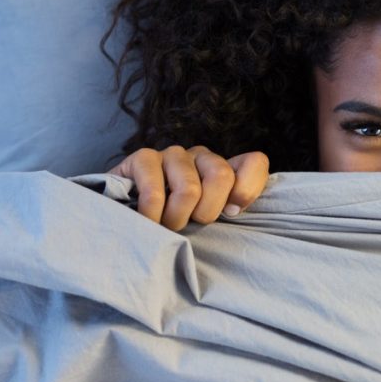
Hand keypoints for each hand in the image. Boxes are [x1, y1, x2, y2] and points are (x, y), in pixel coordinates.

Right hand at [107, 145, 269, 230]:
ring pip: (189, 189)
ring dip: (176, 219)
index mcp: (224, 168)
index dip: (247, 190)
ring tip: (166, 226)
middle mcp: (201, 156)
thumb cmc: (175, 225)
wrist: (125, 220)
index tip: (231, 214)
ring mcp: (172, 154)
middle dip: (207, 212)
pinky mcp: (142, 158)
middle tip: (191, 225)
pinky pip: (154, 192)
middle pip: (221, 176)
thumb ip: (229, 212)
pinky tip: (147, 221)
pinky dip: (152, 216)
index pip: (255, 162)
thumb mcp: (208, 222)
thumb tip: (234, 208)